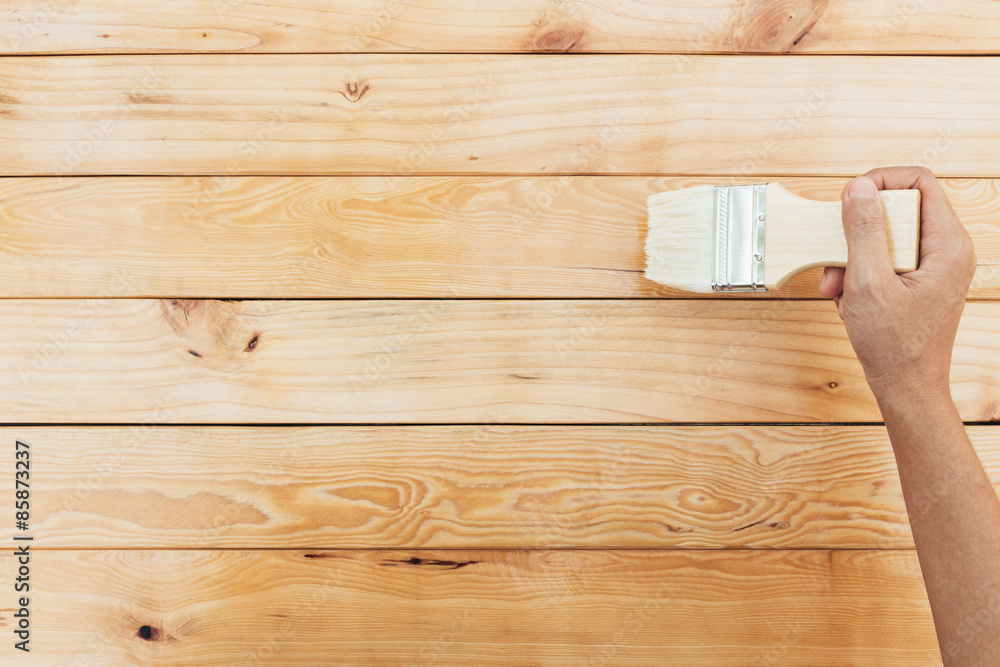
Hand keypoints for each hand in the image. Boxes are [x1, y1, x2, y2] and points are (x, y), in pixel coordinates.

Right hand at [818, 167, 976, 403]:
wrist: (907, 389)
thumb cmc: (896, 347)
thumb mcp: (869, 283)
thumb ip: (863, 231)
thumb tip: (858, 188)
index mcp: (948, 245)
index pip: (918, 182)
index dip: (880, 182)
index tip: (849, 199)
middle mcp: (947, 251)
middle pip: (896, 211)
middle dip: (856, 233)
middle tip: (835, 260)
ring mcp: (933, 268)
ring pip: (885, 238)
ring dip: (852, 258)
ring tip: (839, 289)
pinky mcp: (918, 282)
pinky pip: (883, 261)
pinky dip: (859, 275)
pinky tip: (850, 301)